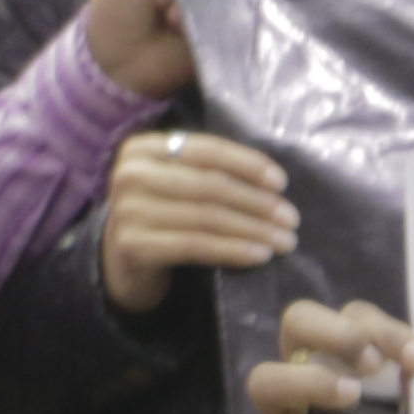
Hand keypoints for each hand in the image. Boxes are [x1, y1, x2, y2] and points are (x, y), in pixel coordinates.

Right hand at [95, 124, 297, 317]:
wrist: (122, 264)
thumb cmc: (162, 218)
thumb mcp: (178, 184)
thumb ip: (209, 172)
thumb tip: (273, 183)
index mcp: (143, 148)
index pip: (206, 150)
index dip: (247, 164)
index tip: (281, 183)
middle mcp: (130, 174)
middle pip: (209, 185)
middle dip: (257, 203)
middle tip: (291, 219)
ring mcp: (127, 210)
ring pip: (206, 217)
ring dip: (253, 230)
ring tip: (284, 241)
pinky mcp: (133, 246)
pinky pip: (195, 246)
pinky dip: (232, 251)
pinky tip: (259, 256)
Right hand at [246, 296, 413, 413]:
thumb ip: (413, 381)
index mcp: (344, 350)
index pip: (354, 315)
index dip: (383, 329)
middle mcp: (305, 368)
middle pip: (296, 320)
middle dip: (332, 333)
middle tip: (372, 365)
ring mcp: (282, 411)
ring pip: (263, 380)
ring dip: (306, 382)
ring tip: (350, 397)